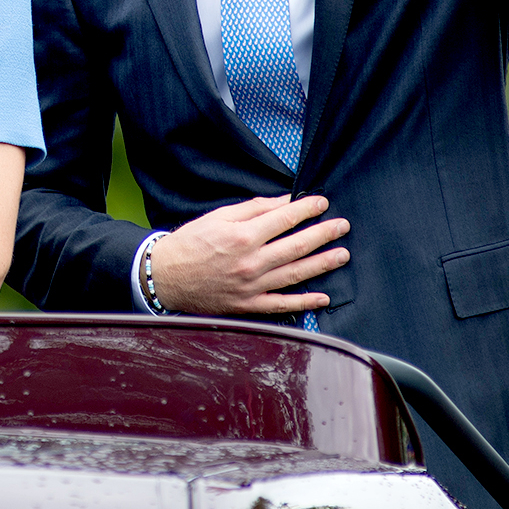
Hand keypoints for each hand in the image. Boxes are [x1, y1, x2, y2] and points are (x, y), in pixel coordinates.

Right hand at [150, 194, 349, 315]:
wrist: (166, 277)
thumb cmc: (190, 243)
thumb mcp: (217, 217)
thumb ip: (252, 209)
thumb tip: (283, 202)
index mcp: (242, 236)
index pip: (284, 219)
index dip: (306, 209)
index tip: (322, 202)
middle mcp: (251, 262)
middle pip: (297, 245)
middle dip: (323, 233)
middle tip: (343, 225)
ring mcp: (252, 286)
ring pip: (296, 273)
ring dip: (323, 263)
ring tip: (342, 254)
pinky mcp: (249, 305)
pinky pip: (283, 305)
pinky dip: (305, 302)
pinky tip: (323, 297)